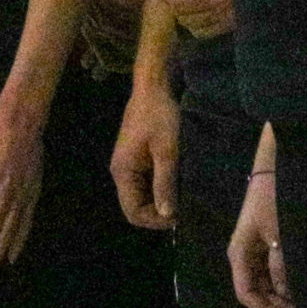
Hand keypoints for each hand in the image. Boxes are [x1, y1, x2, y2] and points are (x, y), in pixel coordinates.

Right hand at [110, 78, 179, 228]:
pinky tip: (178, 183)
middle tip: (185, 209)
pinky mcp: (138, 157)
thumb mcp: (166, 150)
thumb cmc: (160, 115)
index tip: (179, 217)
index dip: (155, 221)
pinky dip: (161, 187)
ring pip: (142, 195)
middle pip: (136, 206)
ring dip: (161, 200)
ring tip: (183, 197)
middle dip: (159, 212)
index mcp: (123, 172)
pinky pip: (147, 182)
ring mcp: (129, 164)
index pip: (133, 212)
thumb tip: (167, 215)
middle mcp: (121, 172)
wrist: (154, 86)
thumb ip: (165, 183)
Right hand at [228, 167, 293, 307]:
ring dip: (277, 294)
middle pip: (253, 290)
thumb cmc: (272, 199)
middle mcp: (242, 255)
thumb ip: (280, 264)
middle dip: (272, 304)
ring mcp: (251, 250)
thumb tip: (285, 292)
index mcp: (239, 253)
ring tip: (298, 302)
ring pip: (261, 282)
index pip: (245, 293)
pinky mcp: (261, 244)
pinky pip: (267, 270)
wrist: (272, 170)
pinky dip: (279, 281)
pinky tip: (295, 285)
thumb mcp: (278, 234)